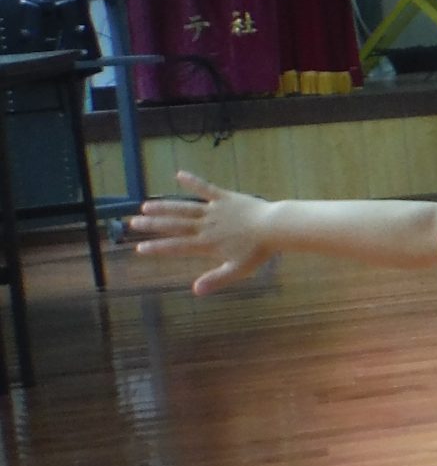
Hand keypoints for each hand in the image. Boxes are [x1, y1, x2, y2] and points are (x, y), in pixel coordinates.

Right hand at [129, 171, 277, 293]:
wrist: (274, 228)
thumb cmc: (258, 251)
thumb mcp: (237, 269)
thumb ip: (216, 279)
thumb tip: (195, 291)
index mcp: (207, 244)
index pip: (176, 247)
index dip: (158, 248)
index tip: (140, 249)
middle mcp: (205, 226)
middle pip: (174, 225)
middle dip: (152, 226)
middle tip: (132, 224)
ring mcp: (214, 210)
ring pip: (183, 208)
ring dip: (164, 207)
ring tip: (146, 206)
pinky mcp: (224, 197)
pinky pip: (205, 188)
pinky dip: (192, 182)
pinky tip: (179, 175)